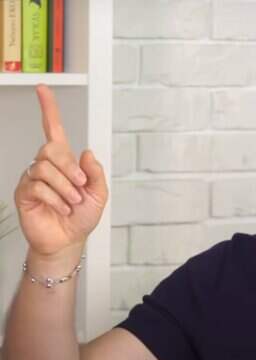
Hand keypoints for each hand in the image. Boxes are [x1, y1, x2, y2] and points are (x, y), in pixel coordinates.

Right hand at [13, 84, 108, 256]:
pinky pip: (38, 185)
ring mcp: (33, 178)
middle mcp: (47, 165)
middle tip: (81, 185)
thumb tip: (86, 151)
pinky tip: (61, 208)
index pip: (53, 129)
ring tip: (73, 202)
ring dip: (65, 187)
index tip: (43, 90)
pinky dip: (55, 198)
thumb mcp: (99, 193)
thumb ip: (96, 172)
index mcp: (66, 161)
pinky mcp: (24, 192)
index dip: (49, 109)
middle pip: (51, 148)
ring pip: (44, 167)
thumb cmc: (82, 217)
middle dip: (69, 167)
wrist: (68, 241)